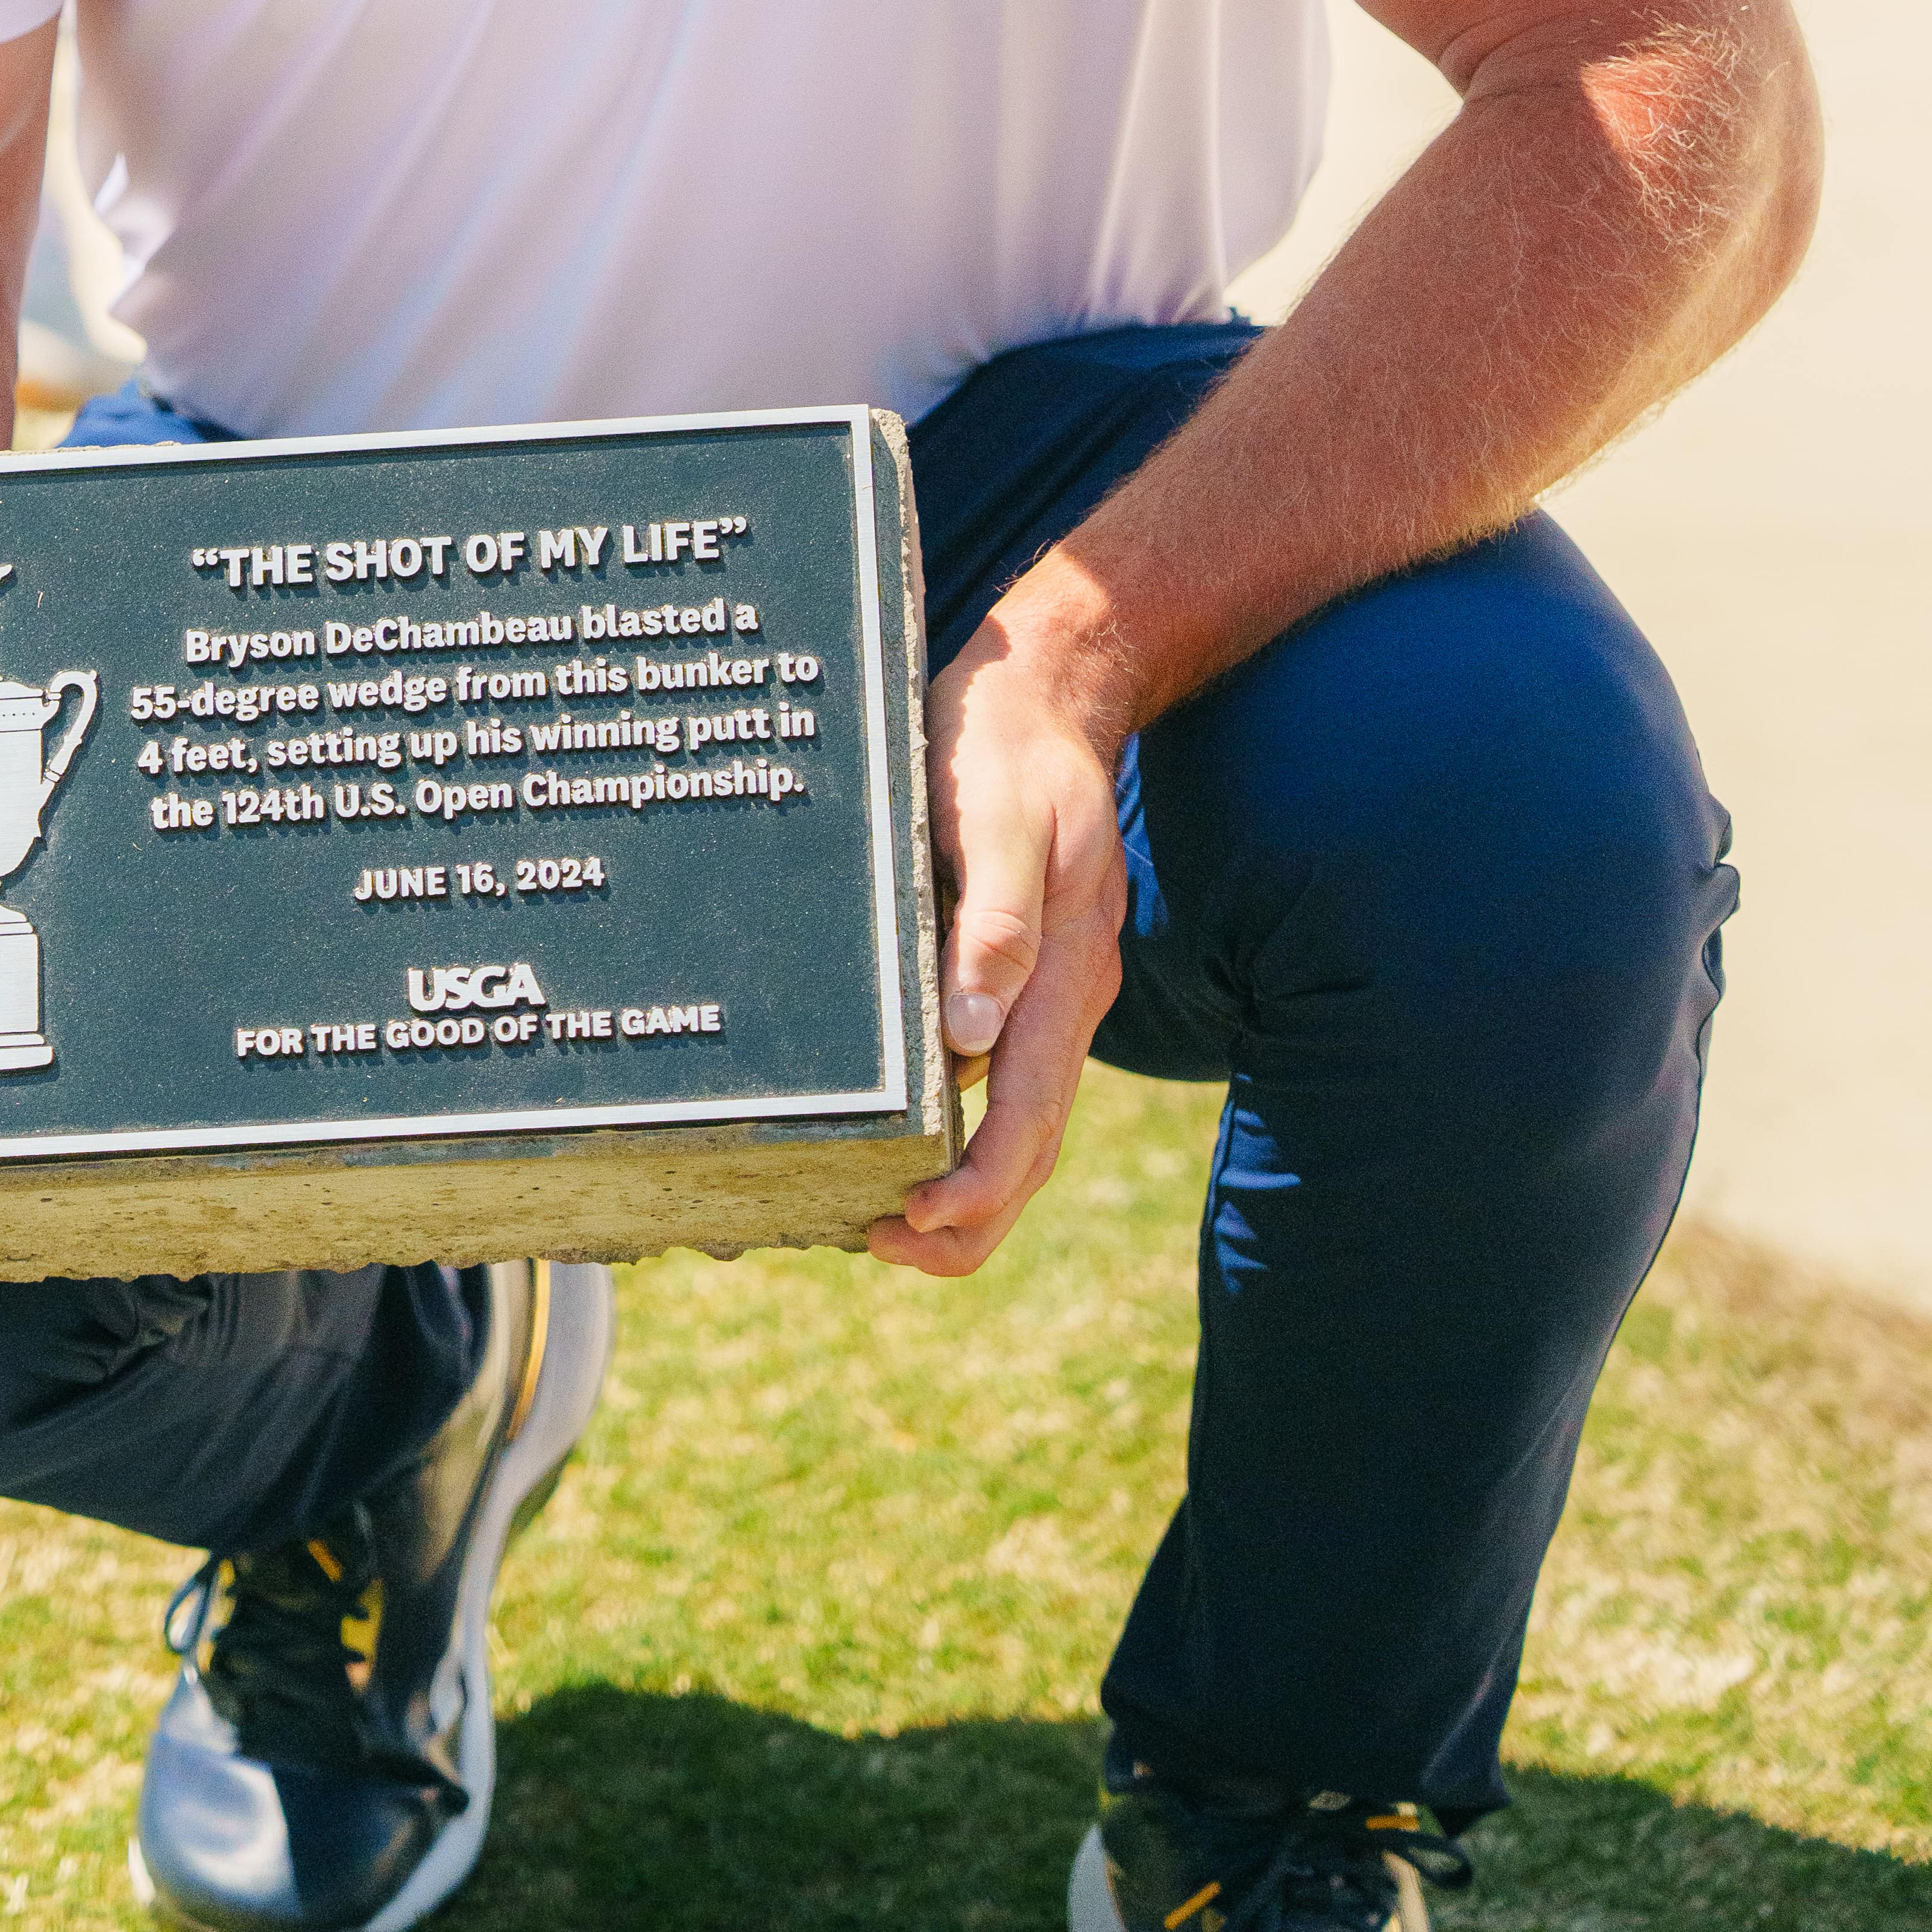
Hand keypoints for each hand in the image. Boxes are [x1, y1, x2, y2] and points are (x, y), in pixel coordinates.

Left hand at [868, 604, 1127, 1281]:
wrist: (1049, 687)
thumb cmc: (1009, 746)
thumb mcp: (999, 815)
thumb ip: (994, 920)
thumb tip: (970, 1035)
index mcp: (1064, 975)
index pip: (1029, 1119)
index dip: (975, 1189)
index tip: (908, 1223)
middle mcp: (1060, 1001)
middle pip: (1028, 1149)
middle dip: (963, 1221)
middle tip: (873, 1244)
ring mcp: (1042, 994)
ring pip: (1014, 1123)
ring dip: (957, 1184)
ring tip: (867, 1219)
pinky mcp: (1014, 974)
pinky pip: (995, 1076)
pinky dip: (953, 1125)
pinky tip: (889, 1130)